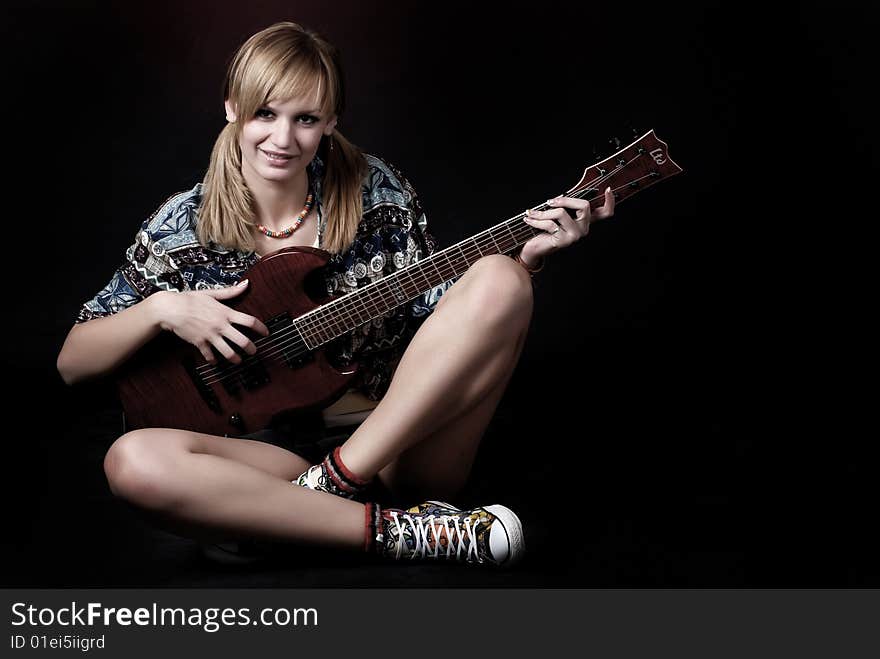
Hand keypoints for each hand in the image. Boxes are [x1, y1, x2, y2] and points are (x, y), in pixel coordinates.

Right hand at [151, 280, 269, 364]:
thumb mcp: (212, 293)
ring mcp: (210, 335)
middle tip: (254, 351)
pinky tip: (215, 361)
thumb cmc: (190, 299)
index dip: (261, 328)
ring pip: (228, 352)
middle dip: (251, 348)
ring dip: (235, 358)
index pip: (250, 321)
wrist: (170, 308)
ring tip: (238, 361)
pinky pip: (209, 355)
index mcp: (225, 313)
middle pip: (243, 341)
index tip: (266, 333)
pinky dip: (213, 360)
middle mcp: (220, 325)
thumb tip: (246, 284)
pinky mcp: (200, 343)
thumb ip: (230, 292)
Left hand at [520, 186, 615, 266]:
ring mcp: (575, 236)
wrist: (534, 250)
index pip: (604, 213)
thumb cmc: (544, 232)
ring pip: (562, 213)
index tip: (608, 190)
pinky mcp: (565, 241)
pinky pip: (550, 223)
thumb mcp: (556, 217)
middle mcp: (583, 229)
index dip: (609, 202)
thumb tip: (562, 196)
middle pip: (584, 206)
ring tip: (532, 213)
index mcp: (584, 222)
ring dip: (543, 212)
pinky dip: (536, 220)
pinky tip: (529, 219)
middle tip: (549, 201)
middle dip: (564, 200)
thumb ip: (564, 207)